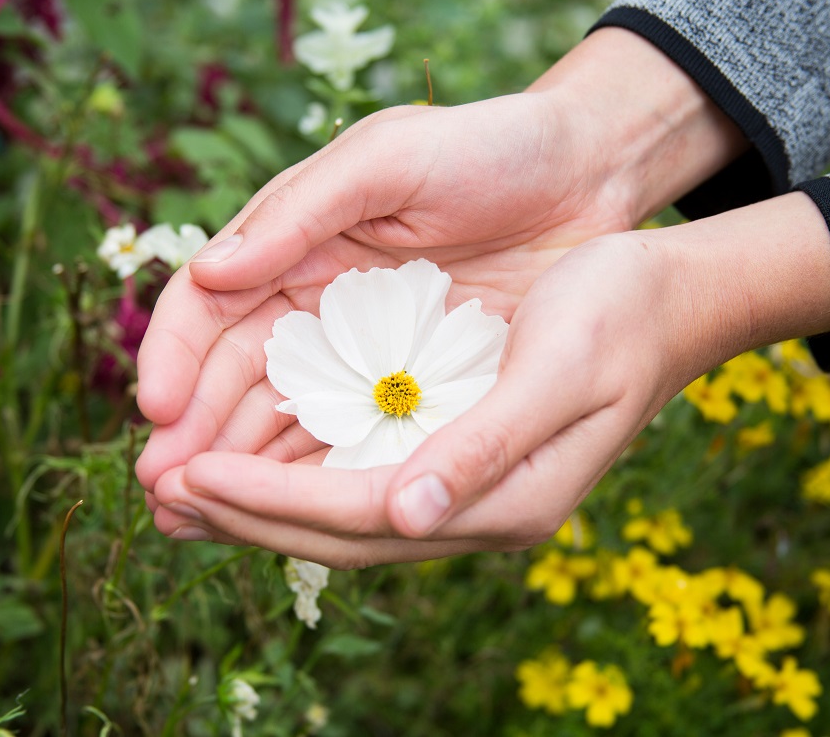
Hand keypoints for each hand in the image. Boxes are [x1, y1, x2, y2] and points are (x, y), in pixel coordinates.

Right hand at [134, 28, 747, 489]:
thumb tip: (210, 272)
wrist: (583, 176)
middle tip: (165, 496)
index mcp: (294, 242)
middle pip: (237, 378)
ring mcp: (366, 349)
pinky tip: (290, 514)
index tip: (159, 414)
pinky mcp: (418, 383)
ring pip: (288, 418)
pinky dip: (319, 472)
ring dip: (246, 471)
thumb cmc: (484, 148)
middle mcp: (317, 302)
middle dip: (198, 436)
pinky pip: (358, 435)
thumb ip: (301, 211)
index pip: (210, 307)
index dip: (176, 358)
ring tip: (201, 521)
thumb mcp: (388, 159)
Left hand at [147, 192, 829, 567]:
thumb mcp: (560, 372)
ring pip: (343, 506)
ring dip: (263, 501)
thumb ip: (485, 447)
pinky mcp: (459, 449)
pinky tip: (257, 455)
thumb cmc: (621, 318)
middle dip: (247, 517)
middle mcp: (477, 505)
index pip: (362, 516)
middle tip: (158, 497)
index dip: (272, 505)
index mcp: (505, 498)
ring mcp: (468, 482)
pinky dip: (302, 467)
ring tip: (183, 488)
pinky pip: (363, 470)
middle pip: (341, 528)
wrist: (670, 301)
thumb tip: (404, 512)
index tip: (191, 481)